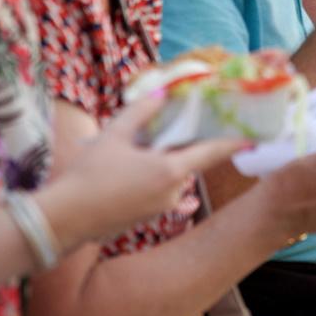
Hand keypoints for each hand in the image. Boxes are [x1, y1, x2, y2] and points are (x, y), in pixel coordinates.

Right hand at [51, 96, 248, 245]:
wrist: (64, 220)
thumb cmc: (88, 176)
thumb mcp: (113, 136)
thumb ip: (141, 112)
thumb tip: (161, 95)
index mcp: (169, 171)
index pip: (211, 153)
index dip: (232, 144)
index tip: (252, 137)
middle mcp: (172, 192)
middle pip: (190, 163)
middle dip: (186, 146)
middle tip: (180, 127)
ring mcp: (162, 208)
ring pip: (173, 177)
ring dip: (166, 162)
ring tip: (139, 148)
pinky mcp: (148, 217)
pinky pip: (162, 191)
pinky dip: (156, 177)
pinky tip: (132, 169)